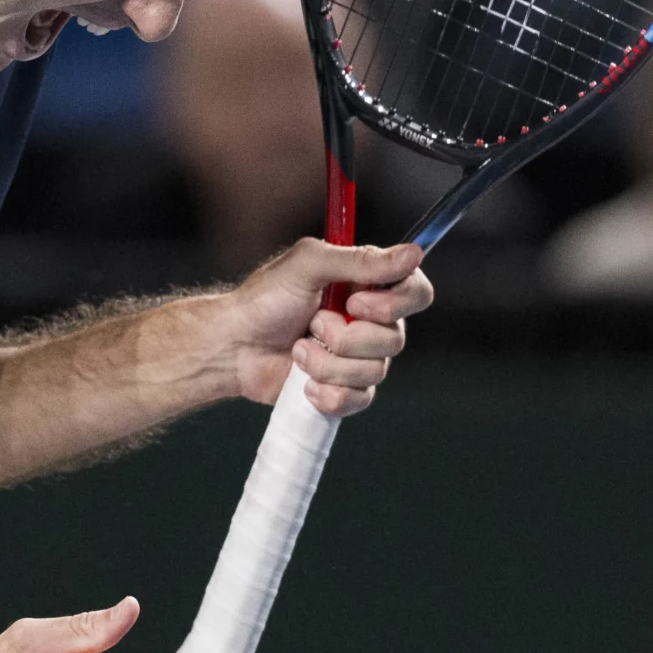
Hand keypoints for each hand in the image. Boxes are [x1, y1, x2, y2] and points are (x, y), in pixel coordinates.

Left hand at [212, 239, 432, 414]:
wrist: (235, 346)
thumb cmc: (266, 299)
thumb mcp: (308, 265)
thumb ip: (360, 259)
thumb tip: (413, 253)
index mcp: (369, 287)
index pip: (417, 293)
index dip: (397, 302)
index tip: (357, 302)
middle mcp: (372, 323)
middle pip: (396, 339)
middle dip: (347, 337)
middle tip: (314, 323)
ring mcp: (360, 358)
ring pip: (375, 372)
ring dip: (328, 363)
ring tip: (299, 350)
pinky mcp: (345, 390)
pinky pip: (358, 400)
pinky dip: (326, 392)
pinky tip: (303, 381)